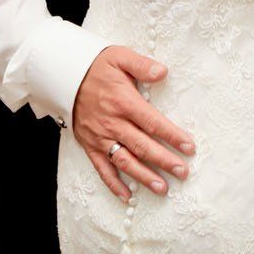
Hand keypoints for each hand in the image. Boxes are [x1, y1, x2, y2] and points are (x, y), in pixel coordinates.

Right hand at [72, 46, 194, 200]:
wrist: (63, 76)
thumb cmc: (96, 66)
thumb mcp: (119, 57)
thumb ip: (142, 65)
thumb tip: (163, 72)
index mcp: (124, 102)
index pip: (153, 123)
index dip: (172, 136)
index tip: (189, 147)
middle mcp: (113, 123)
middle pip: (142, 146)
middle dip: (164, 161)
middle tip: (183, 172)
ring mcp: (100, 137)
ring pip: (125, 161)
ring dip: (144, 176)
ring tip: (162, 188)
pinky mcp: (90, 145)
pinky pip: (102, 168)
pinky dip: (113, 184)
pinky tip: (127, 196)